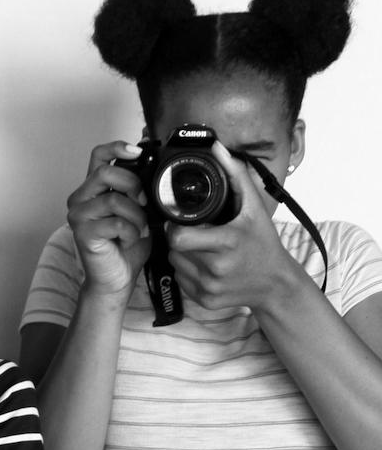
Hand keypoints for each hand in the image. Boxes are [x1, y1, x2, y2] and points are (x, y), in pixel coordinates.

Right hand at [66, 140, 151, 300]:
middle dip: (133, 185)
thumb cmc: (127, 246)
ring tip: (139, 229)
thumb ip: (140, 190)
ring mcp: (78, 216)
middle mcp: (81, 198)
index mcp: (94, 189)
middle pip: (105, 172)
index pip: (98, 155)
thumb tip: (156, 168)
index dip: (117, 147)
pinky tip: (129, 241)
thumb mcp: (139, 211)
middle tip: (144, 203)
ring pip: (113, 200)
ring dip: (136, 216)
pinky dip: (130, 232)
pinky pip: (115, 223)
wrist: (117, 279)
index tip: (138, 152)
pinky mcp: (83, 233)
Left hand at [167, 142, 293, 311]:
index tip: (182, 221)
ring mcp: (210, 288)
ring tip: (202, 248)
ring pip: (175, 264)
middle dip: (179, 239)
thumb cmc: (263, 242)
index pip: (179, 237)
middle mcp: (217, 269)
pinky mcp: (205, 301)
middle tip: (192, 233)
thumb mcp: (253, 208)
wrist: (276, 284)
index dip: (176, 228)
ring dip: (182, 255)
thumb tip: (216, 147)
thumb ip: (235, 175)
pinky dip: (188, 271)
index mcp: (226, 244)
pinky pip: (182, 280)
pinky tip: (206, 265)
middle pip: (174, 250)